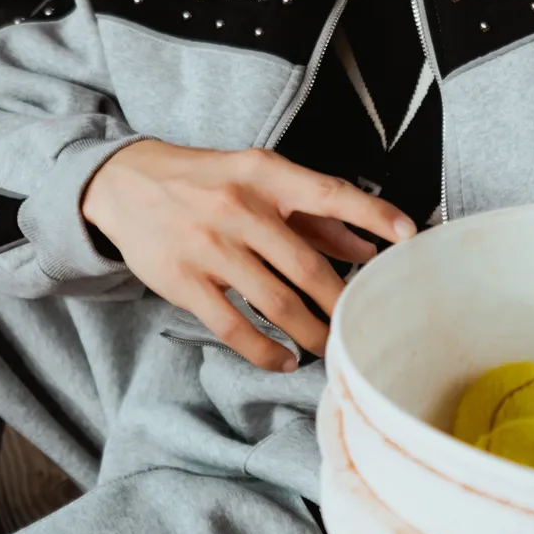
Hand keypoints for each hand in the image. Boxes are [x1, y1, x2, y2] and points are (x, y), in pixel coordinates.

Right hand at [82, 141, 414, 370]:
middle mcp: (239, 207)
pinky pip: (234, 327)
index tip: (408, 234)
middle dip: (341, 301)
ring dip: (310, 333)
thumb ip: (312, 212)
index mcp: (263, 173)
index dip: (373, 213)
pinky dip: (266, 351)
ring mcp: (209, 245)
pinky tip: (285, 359)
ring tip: (330, 348)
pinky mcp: (184, 281)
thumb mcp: (257, 178)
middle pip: (306, 265)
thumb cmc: (205, 180)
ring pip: (275, 302)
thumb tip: (367, 246)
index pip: (329, 192)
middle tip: (363, 322)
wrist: (125, 183)